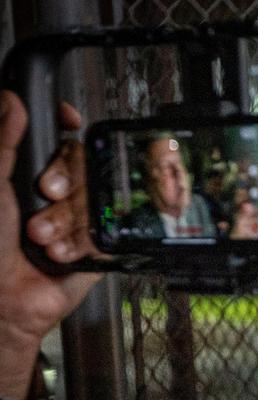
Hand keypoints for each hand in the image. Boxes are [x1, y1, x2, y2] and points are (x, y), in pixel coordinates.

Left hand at [0, 91, 99, 399]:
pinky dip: (80, 242)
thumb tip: (11, 100)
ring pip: (94, 196)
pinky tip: (59, 253)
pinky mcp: (97, 243)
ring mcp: (78, 217)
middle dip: (65, 180)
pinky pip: (105, 228)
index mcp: (28, 173)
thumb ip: (4, 143)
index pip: (59, 137)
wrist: (3, 299)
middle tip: (45, 194)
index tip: (68, 122)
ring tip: (40, 236)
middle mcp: (55, 192)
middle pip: (83, 162)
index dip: (67, 126)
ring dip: (65, 219)